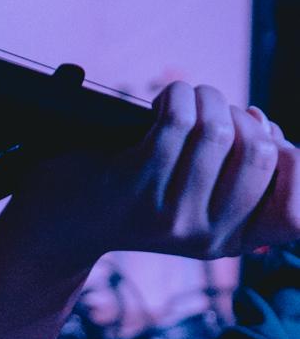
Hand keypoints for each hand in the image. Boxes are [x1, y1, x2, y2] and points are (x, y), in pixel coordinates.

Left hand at [12, 83, 299, 265]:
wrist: (62, 220)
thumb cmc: (135, 194)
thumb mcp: (196, 201)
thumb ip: (239, 176)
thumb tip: (273, 132)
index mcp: (230, 242)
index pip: (294, 209)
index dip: (287, 155)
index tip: (256, 132)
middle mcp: (204, 236)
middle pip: (260, 154)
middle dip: (240, 116)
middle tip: (211, 108)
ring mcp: (169, 214)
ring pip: (217, 131)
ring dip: (205, 97)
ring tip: (186, 98)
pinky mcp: (134, 184)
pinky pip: (176, 121)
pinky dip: (176, 96)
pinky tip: (164, 99)